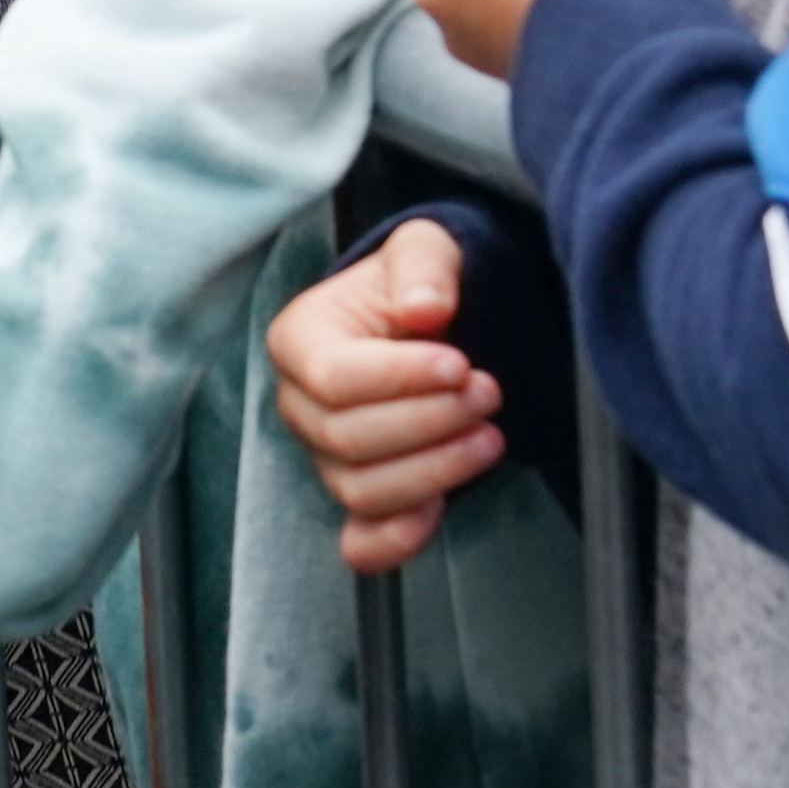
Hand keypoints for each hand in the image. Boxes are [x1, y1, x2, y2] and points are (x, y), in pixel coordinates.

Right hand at [267, 223, 507, 573]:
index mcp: (299, 338)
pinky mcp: (358, 493)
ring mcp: (324, 455)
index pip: (333, 377)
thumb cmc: (417, 283)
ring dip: (432, 471)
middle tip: (487, 392)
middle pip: (346, 437)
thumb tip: (424, 308)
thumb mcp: (424, 248)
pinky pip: (360, 539)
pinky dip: (395, 539)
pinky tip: (439, 511)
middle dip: (428, 422)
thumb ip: (424, 266)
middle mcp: (300, 402)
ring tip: (489, 437)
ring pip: (360, 488)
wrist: (429, 321)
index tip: (459, 364)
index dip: (399, 380)